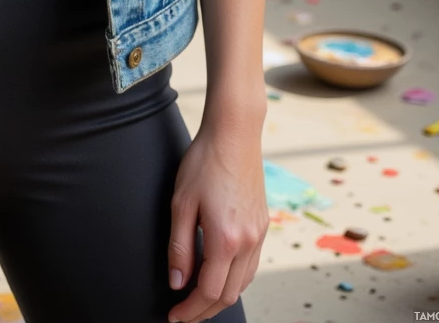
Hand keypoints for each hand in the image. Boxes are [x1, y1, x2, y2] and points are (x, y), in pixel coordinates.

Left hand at [166, 119, 268, 321]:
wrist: (234, 133)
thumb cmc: (205, 161)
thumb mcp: (181, 203)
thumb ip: (179, 247)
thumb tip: (177, 283)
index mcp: (226, 239)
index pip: (208, 291)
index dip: (190, 310)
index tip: (174, 316)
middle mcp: (248, 242)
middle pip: (228, 295)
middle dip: (205, 310)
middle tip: (184, 313)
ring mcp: (259, 234)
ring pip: (243, 284)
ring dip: (221, 297)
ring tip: (198, 299)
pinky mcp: (263, 225)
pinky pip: (252, 266)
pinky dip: (235, 280)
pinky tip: (220, 275)